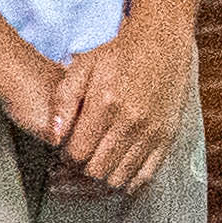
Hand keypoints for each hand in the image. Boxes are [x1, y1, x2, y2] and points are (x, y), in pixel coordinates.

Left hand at [43, 9, 194, 193]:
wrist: (161, 42)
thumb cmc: (119, 53)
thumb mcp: (82, 67)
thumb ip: (63, 100)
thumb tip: (54, 136)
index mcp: (106, 102)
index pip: (77, 152)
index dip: (66, 157)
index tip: (66, 151)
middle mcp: (130, 121)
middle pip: (97, 170)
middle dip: (82, 171)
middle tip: (80, 161)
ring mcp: (151, 131)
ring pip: (119, 177)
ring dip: (104, 177)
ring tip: (98, 164)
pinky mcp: (167, 136)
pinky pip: (146, 175)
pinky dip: (130, 180)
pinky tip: (119, 171)